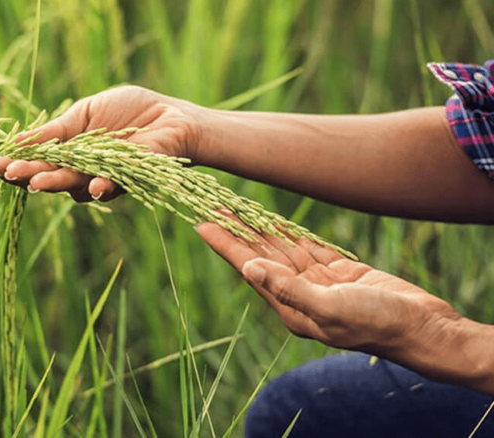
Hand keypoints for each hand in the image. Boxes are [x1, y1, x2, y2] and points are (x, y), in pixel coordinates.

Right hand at [0, 85, 203, 201]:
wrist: (170, 116)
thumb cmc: (128, 111)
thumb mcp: (85, 114)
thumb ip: (56, 131)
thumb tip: (17, 141)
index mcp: (69, 152)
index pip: (37, 161)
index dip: (17, 163)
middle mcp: (82, 171)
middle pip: (50, 176)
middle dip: (29, 176)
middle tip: (11, 174)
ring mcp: (103, 178)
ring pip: (75, 186)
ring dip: (57, 183)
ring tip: (38, 182)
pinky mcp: (128, 180)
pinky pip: (111, 187)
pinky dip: (100, 186)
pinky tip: (92, 185)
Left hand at [195, 219, 462, 356]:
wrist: (421, 327)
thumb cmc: (376, 323)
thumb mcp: (330, 308)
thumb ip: (289, 289)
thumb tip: (249, 269)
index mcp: (290, 307)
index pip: (249, 269)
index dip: (225, 245)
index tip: (202, 223)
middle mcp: (298, 294)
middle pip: (259, 255)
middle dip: (236, 231)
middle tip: (212, 205)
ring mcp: (318, 283)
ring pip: (281, 249)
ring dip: (259, 228)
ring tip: (235, 207)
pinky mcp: (338, 273)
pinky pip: (306, 248)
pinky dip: (289, 232)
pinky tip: (272, 220)